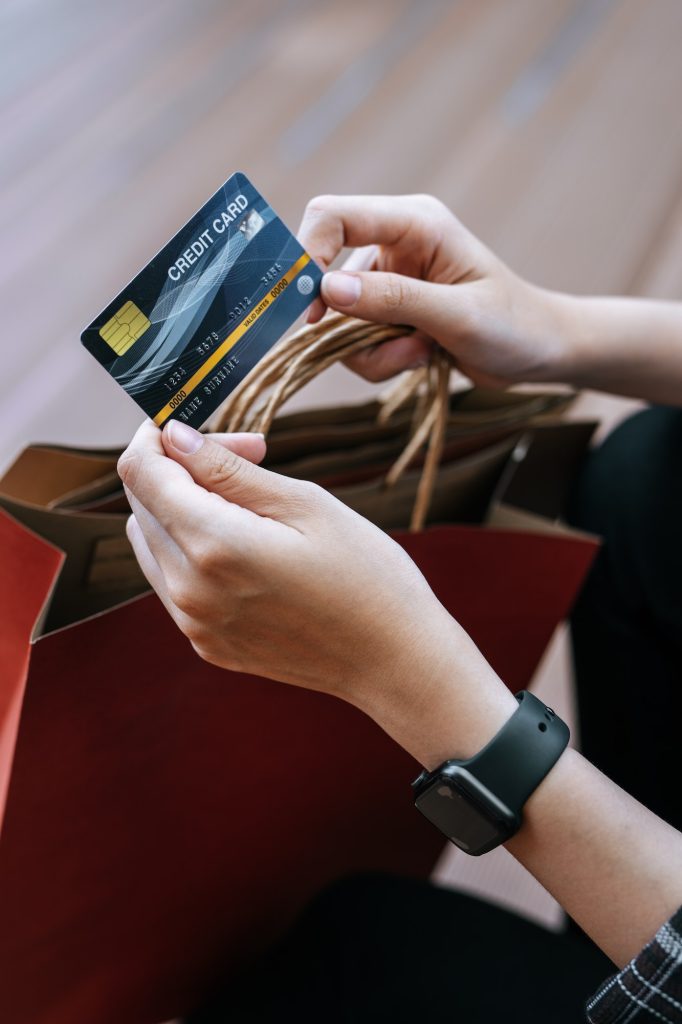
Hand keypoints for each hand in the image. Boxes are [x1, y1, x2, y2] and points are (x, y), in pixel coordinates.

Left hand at [118, 419, 514, 765]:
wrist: (394, 660)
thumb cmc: (366, 575)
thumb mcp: (303, 503)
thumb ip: (227, 469)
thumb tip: (173, 436)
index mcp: (213, 546)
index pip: (141, 473)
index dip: (156, 437)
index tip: (190, 425)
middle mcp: (189, 590)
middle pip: (142, 505)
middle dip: (181, 468)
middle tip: (250, 456)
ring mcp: (195, 624)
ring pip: (152, 543)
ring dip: (183, 509)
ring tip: (251, 501)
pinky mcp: (207, 644)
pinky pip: (173, 582)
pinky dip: (193, 550)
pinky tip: (248, 545)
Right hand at [298, 194, 566, 387]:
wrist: (540, 353)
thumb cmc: (514, 326)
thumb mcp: (458, 315)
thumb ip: (394, 299)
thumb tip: (329, 290)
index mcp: (414, 223)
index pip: (334, 216)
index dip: (309, 254)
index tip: (310, 309)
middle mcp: (394, 244)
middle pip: (326, 274)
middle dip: (349, 322)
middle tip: (388, 344)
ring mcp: (388, 279)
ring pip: (339, 318)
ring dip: (373, 349)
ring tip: (421, 352)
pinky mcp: (387, 311)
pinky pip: (354, 340)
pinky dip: (380, 359)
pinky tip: (421, 356)